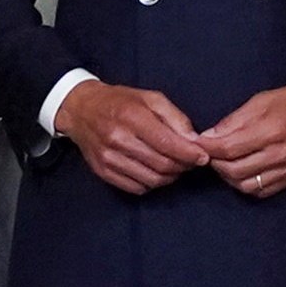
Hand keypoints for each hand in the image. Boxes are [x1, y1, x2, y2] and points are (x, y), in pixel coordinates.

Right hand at [61, 79, 209, 193]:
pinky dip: (152, 183)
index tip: (203, 156)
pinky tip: (155, 171)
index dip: (190, 154)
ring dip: (170, 176)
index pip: (168, 144)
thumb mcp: (150, 98)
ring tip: (175, 166)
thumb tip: (194, 140)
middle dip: (183, 166)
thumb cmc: (120, 102)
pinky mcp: (103, 172)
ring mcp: (109, 158)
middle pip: (162, 165)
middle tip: (191, 161)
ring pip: (152, 180)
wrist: (82, 110)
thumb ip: (175, 117)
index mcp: (132, 117)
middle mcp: (118, 140)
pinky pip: (136, 188)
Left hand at [195, 79, 285, 198]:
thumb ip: (234, 121)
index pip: (228, 148)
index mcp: (272, 130)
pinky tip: (242, 172)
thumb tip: (209, 136)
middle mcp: (281, 153)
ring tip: (225, 163)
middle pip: (234, 170)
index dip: (207, 148)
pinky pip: (262, 191)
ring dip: (229, 176)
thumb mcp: (261, 100)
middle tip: (209, 153)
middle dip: (215, 163)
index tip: (197, 143)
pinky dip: (246, 184)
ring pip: (246, 185)